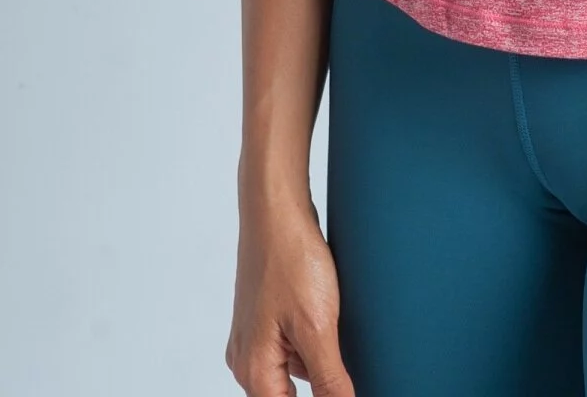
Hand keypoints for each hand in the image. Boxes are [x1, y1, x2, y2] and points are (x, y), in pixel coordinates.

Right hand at [225, 193, 354, 396]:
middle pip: (288, 394)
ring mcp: (254, 335)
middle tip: (339, 344)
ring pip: (294, 368)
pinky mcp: (267, 314)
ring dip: (319, 361)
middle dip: (320, 383)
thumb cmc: (290, 260)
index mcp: (254, 371)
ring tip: (337, 327)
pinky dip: (314, 338)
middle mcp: (247, 359)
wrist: (276, 208)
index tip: (339, 385)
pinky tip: (332, 316)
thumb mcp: (317, 327)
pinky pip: (293, 342)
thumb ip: (328, 379)